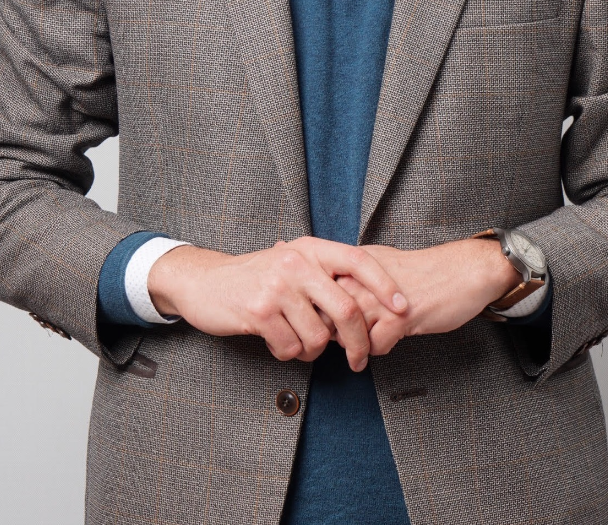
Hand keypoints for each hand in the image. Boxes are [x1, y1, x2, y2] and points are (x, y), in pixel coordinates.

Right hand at [147, 237, 408, 371]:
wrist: (205, 282)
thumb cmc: (257, 277)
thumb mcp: (292, 263)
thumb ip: (323, 276)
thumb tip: (370, 304)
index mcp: (310, 248)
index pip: (359, 260)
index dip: (385, 285)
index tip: (402, 308)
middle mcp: (296, 262)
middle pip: (347, 309)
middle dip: (359, 343)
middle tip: (360, 360)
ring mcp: (277, 286)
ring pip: (319, 337)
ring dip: (313, 351)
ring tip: (298, 341)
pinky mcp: (259, 312)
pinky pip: (291, 348)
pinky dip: (289, 354)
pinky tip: (277, 342)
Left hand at [335, 238, 518, 355]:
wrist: (464, 271)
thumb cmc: (424, 272)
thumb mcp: (382, 267)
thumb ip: (357, 282)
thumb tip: (331, 304)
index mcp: (358, 263)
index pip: (321, 292)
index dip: (320, 314)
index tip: (326, 327)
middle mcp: (363, 278)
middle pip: (328, 315)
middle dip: (332, 335)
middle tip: (340, 347)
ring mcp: (379, 298)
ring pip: (347, 333)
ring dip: (353, 347)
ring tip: (358, 355)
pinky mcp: (399, 317)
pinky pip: (373, 345)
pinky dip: (378, 350)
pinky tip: (387, 344)